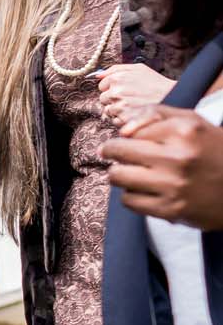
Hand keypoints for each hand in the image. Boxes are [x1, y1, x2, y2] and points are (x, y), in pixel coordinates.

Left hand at [95, 64, 173, 125]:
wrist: (174, 98)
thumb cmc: (156, 83)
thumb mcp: (138, 69)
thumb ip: (115, 69)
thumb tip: (97, 75)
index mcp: (117, 78)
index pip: (102, 86)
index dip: (112, 88)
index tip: (124, 90)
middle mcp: (116, 91)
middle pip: (103, 99)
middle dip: (113, 99)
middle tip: (130, 99)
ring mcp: (120, 106)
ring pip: (108, 110)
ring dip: (118, 110)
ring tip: (134, 106)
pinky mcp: (125, 119)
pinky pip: (115, 121)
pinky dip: (122, 120)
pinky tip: (134, 114)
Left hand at [102, 105, 222, 229]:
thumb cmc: (211, 150)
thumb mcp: (191, 121)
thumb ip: (153, 114)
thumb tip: (122, 129)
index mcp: (184, 131)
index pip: (130, 130)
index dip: (129, 135)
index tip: (133, 140)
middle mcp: (179, 157)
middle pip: (118, 151)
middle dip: (113, 151)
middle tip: (120, 155)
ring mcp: (174, 185)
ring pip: (117, 176)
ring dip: (121, 174)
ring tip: (134, 172)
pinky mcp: (171, 210)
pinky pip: (128, 201)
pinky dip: (132, 196)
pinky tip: (147, 191)